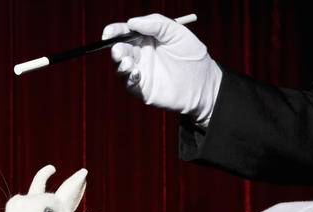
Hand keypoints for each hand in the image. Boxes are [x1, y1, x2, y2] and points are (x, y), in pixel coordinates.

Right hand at [102, 13, 221, 122]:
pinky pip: (129, 83)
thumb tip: (132, 22)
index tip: (108, 32)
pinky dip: (128, 77)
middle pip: (119, 49)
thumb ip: (156, 24)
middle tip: (118, 50)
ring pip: (121, 67)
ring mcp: (140, 71)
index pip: (125, 32)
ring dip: (120, 64)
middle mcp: (140, 54)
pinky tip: (136, 73)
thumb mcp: (177, 32)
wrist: (204, 84)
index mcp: (146, 38)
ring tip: (127, 63)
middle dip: (115, 49)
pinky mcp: (142, 88)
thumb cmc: (192, 55)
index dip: (114, 31)